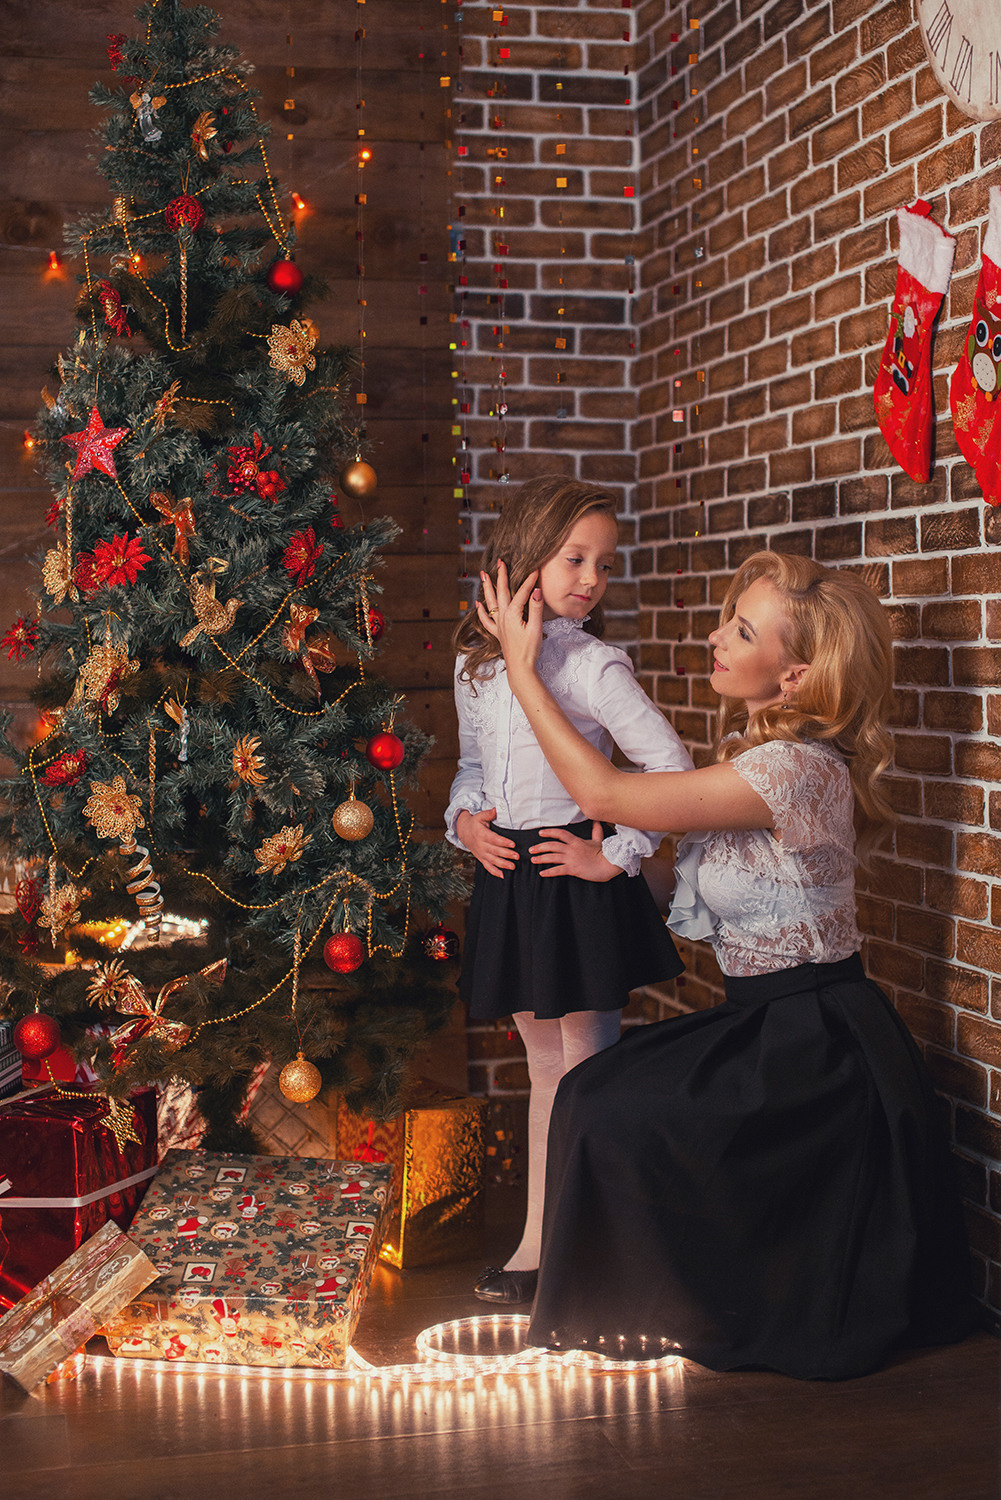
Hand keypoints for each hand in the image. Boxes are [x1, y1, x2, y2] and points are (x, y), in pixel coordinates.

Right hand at [456, 807, 518, 879]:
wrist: (463, 832)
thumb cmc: (475, 823)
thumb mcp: (480, 816)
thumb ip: (489, 813)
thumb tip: (496, 809)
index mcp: (481, 834)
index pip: (494, 839)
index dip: (503, 842)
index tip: (513, 844)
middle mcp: (481, 845)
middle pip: (494, 851)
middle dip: (506, 854)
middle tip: (517, 856)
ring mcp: (481, 853)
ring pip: (492, 860)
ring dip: (503, 864)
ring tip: (513, 866)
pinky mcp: (481, 858)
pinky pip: (487, 866)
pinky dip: (494, 872)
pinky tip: (502, 876)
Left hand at [476, 561, 543, 681]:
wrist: (520, 668)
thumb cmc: (529, 650)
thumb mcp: (535, 628)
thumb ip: (535, 608)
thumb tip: (536, 590)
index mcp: (512, 614)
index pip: (522, 593)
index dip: (529, 581)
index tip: (535, 570)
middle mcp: (502, 617)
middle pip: (501, 592)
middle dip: (501, 576)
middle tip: (500, 562)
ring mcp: (498, 625)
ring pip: (490, 602)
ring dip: (487, 588)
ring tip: (483, 575)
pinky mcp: (497, 633)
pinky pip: (486, 620)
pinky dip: (481, 611)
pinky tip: (478, 604)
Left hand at [529, 822, 622, 881]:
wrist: (609, 864)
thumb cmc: (604, 852)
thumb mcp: (599, 839)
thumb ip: (596, 830)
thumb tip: (597, 820)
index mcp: (576, 841)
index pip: (560, 833)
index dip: (549, 832)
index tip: (540, 833)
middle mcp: (571, 849)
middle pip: (552, 846)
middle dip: (540, 847)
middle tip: (531, 849)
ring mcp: (571, 859)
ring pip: (552, 857)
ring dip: (541, 858)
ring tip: (533, 860)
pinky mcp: (573, 869)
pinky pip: (558, 870)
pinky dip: (549, 872)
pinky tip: (542, 873)